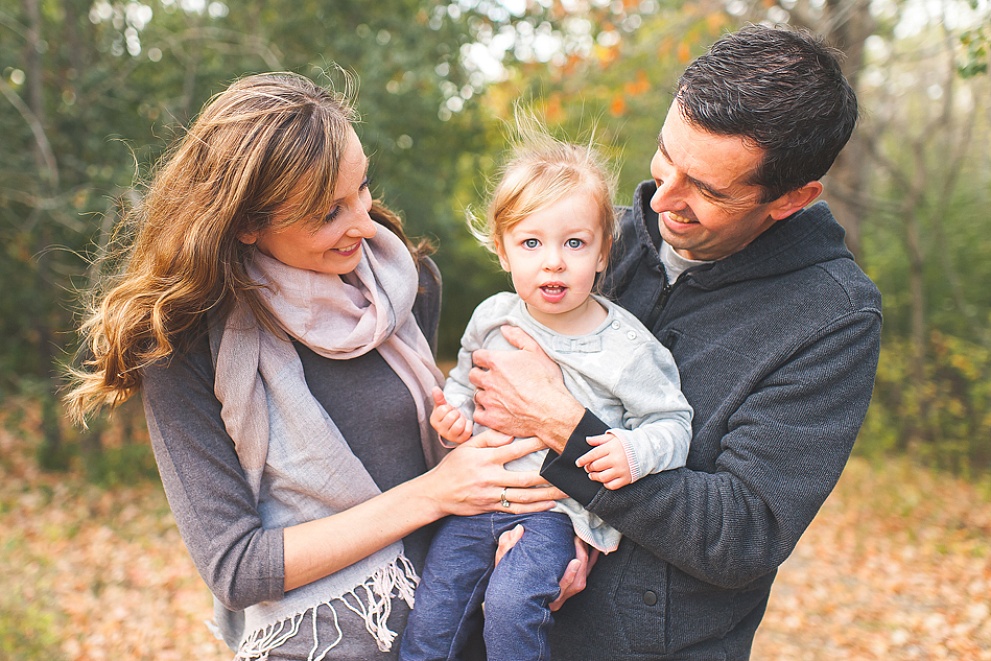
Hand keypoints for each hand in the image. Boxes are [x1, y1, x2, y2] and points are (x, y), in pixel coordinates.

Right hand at [423, 429, 564, 517]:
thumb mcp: (467, 446)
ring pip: (526, 496)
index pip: (515, 450)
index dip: (535, 444)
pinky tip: (550, 504)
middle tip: (567, 469)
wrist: (437, 493)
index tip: (551, 438)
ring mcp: (493, 495)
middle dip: (549, 474)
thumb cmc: (453, 466)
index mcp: (486, 459)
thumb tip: (509, 434)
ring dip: (548, 494)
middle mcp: (491, 478)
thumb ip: (489, 438)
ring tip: (566, 490)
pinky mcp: (492, 508)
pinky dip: (536, 508)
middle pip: (526, 477)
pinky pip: (518, 509)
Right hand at [429, 387, 471, 443]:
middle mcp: (440, 431)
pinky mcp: (460, 440)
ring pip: (459, 426)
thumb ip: (439, 398)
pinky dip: (469, 425)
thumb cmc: (447, 414)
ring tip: (461, 419)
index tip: (449, 409)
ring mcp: (450, 437)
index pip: (443, 409)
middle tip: (456, 414)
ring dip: (462, 419)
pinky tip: (466, 423)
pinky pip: (467, 431)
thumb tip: (435, 388)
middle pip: (452, 417)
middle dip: (457, 413)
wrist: (454, 426)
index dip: (449, 407)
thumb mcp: (442, 406)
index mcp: (434, 421)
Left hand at [469, 325, 584, 451]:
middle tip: (491, 379)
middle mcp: (489, 380)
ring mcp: (489, 400)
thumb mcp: (536, 351)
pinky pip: (478, 414)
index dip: (483, 358)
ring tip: (495, 396)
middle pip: (473, 375)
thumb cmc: (546, 380)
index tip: (488, 362)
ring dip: (483, 394)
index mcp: (497, 362)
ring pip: (476, 394)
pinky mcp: (491, 418)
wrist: (552, 411)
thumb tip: (504, 328)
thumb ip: (518, 337)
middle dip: (480, 375)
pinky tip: (494, 411)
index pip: (477, 356)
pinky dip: (484, 412)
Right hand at [494, 527, 596, 611]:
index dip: (569, 577)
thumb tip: (519, 529)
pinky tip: (591, 553)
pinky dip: (587, 567)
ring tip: (585, 542)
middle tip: (578, 539)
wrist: (507, 600)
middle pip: (574, 585)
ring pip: (580, 583)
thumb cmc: (504, 580)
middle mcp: (552, 600)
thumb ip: (508, 546)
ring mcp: (559, 599)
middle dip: (581, 561)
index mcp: (537, 594)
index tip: (575, 560)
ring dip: (587, 563)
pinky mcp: (564, 594)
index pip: (558, 589)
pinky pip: (580, 581)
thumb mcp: (502, 561)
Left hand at [576, 432, 633, 489]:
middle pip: (596, 466)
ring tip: (592, 475)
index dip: (583, 460)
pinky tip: (604, 480)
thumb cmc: (627, 443)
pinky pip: (612, 485)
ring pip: (602, 477)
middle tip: (587, 467)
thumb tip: (587, 440)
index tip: (578, 463)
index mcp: (612, 447)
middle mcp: (616, 459)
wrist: (646, 450)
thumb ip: (599, 439)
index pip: (593, 454)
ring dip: (594, 477)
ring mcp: (622, 470)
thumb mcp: (613, 437)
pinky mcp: (626, 479)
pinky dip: (605, 484)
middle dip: (588, 468)